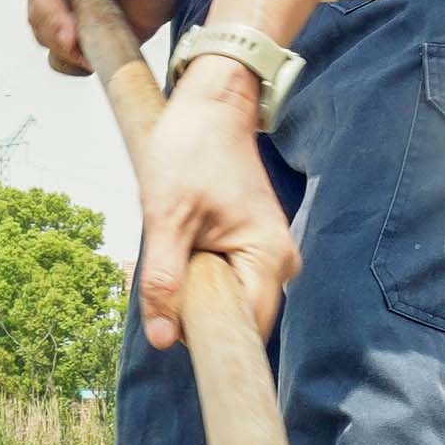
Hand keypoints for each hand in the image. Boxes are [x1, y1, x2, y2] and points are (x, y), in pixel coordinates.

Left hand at [133, 65, 299, 350]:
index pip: (243, 329)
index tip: (174, 328)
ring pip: (228, 298)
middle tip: (165, 269)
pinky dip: (200, 270)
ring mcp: (270, 254)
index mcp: (268, 258)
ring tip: (178, 243)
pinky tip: (186, 239)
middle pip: (236, 317)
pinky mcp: (256, 246)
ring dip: (195, 286)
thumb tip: (163, 340)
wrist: (212, 105)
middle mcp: (280, 262)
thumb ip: (163, 281)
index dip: (207, 337)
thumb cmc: (190, 151)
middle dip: (196, 306)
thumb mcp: (165, 218)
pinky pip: (227, 278)